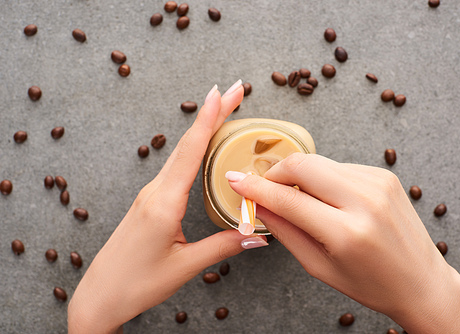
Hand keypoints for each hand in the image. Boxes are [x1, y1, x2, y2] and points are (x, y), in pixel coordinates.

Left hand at [68, 80, 267, 333]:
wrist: (100, 296)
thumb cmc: (136, 283)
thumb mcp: (185, 266)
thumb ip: (223, 246)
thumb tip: (256, 235)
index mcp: (163, 202)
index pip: (191, 152)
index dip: (208, 119)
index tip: (221, 92)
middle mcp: (155, 191)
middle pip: (187, 144)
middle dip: (212, 114)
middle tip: (234, 91)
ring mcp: (150, 194)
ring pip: (180, 153)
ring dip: (203, 129)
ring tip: (224, 112)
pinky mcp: (149, 202)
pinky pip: (175, 168)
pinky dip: (193, 150)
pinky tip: (203, 149)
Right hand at [226, 153, 459, 332]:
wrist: (422, 281)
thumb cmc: (371, 284)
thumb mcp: (319, 266)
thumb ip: (284, 231)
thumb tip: (256, 204)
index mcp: (347, 233)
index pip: (287, 199)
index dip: (255, 188)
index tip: (236, 181)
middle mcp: (365, 201)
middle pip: (302, 164)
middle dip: (275, 172)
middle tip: (265, 187)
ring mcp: (378, 183)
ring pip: (319, 163)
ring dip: (300, 176)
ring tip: (300, 200)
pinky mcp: (384, 175)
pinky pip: (339, 167)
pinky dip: (324, 179)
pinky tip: (329, 199)